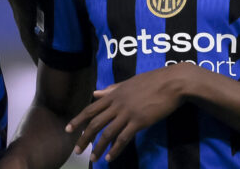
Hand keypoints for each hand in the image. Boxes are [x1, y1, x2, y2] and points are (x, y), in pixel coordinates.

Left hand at [66, 64, 190, 162]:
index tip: (68, 129)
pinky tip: (110, 157)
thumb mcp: (129, 83)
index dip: (78, 120)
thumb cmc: (153, 81)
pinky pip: (123, 138)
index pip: (90, 109)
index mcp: (113, 94)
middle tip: (77, 150)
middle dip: (84, 138)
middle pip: (95, 123)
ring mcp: (127, 113)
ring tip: (93, 159)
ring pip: (107, 132)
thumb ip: (111, 89)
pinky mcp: (139, 121)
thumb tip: (95, 93)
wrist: (172, 82)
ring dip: (98, 147)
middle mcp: (117, 104)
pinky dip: (115, 149)